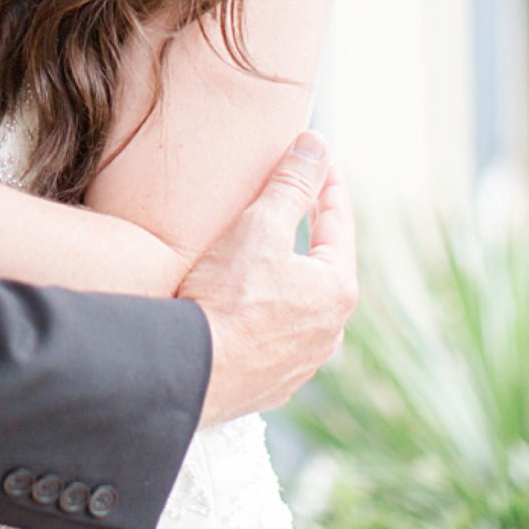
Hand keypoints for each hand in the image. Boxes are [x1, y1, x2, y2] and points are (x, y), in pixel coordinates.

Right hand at [180, 131, 357, 428]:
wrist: (190, 373)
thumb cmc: (226, 296)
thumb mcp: (259, 225)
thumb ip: (291, 182)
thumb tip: (317, 144)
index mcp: (335, 289)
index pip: (339, 223)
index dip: (329, 186)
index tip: (322, 162)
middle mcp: (329, 331)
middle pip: (324, 267)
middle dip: (313, 233)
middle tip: (301, 203)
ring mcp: (301, 363)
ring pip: (302, 307)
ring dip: (290, 278)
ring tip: (270, 257)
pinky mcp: (269, 385)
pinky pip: (277, 338)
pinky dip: (268, 314)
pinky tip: (247, 307)